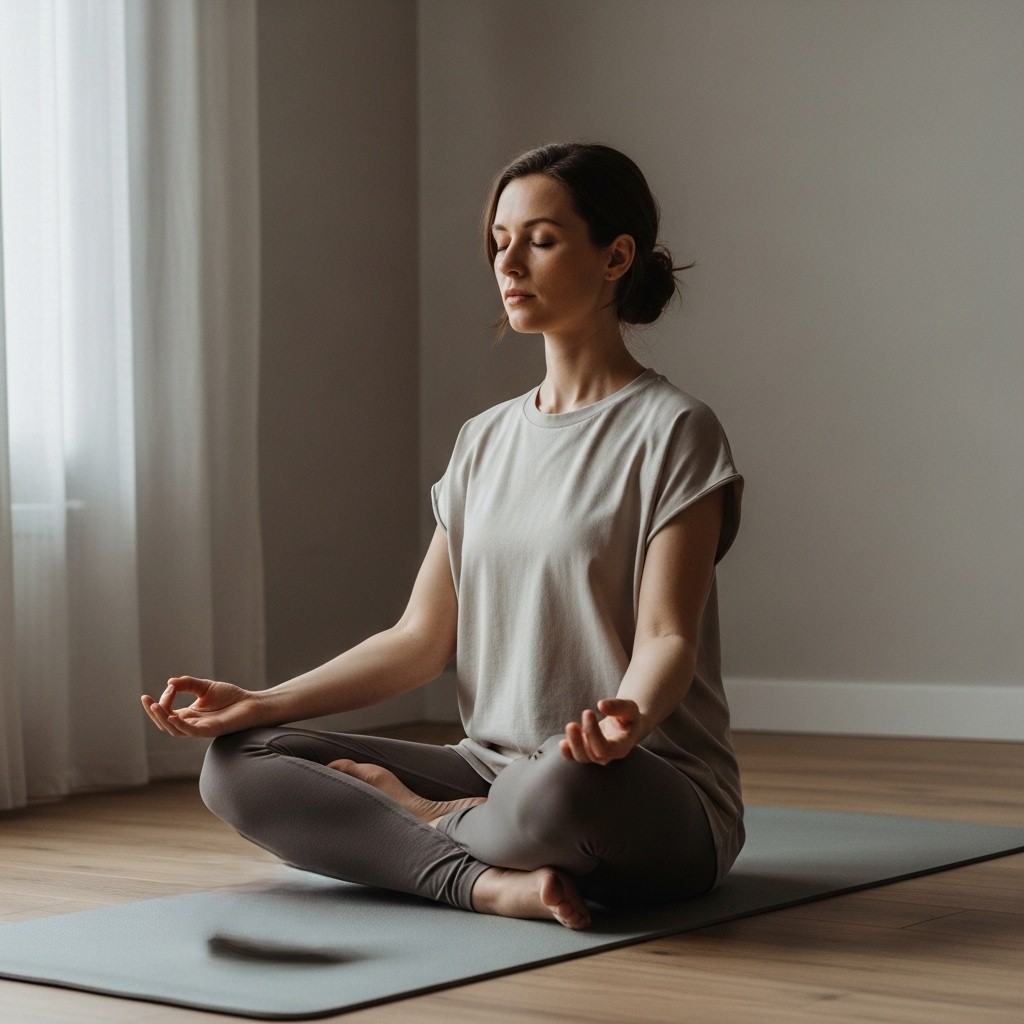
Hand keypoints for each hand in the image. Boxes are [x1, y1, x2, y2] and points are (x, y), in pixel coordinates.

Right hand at [140, 676, 264, 738]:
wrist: (252, 704)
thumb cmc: (231, 697)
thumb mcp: (206, 687)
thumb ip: (188, 684)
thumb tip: (169, 682)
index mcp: (190, 715)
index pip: (168, 712)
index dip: (164, 699)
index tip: (171, 686)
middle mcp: (192, 724)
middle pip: (166, 723)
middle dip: (154, 712)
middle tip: (146, 699)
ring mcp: (200, 729)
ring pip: (174, 730)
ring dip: (162, 719)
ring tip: (154, 706)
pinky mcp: (210, 730)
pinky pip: (190, 731)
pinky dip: (180, 725)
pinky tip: (173, 716)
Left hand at [559, 698, 646, 764]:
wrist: (627, 726)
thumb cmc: (629, 717)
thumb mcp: (630, 708)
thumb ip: (618, 706)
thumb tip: (600, 705)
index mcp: (621, 747)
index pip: (604, 749)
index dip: (593, 733)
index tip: (587, 712)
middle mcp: (609, 755)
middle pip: (591, 756)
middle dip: (579, 741)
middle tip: (572, 724)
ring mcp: (597, 755)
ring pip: (581, 757)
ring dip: (572, 744)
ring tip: (570, 727)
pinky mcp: (587, 750)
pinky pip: (574, 756)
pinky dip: (567, 751)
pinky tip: (563, 742)